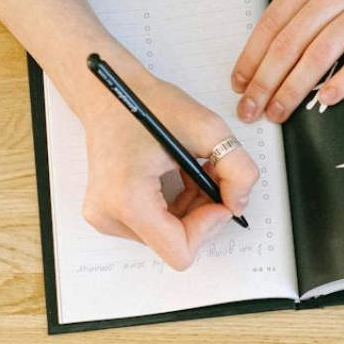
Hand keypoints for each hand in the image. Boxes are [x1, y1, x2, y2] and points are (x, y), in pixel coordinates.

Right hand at [71, 57, 258, 269]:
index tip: (217, 195)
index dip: (208, 226)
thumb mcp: (207, 128)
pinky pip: (156, 228)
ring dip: (191, 210)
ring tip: (190, 172)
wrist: (108, 94)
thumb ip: (237, 169)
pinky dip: (175, 208)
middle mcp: (109, 215)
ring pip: (168, 238)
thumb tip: (237, 205)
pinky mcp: (108, 215)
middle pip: (175, 244)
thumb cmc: (146, 104)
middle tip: (208, 175)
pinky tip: (176, 178)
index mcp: (127, 198)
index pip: (180, 250)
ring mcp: (106, 218)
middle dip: (202, 213)